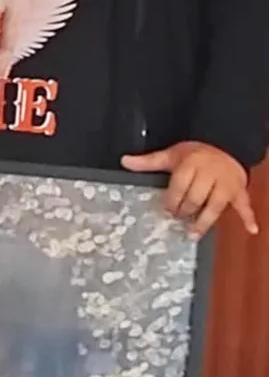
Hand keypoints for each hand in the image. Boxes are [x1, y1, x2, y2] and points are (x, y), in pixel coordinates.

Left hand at [122, 141, 257, 238]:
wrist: (226, 143)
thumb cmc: (196, 153)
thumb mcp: (171, 155)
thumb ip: (148, 161)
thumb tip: (124, 161)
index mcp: (192, 164)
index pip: (180, 186)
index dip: (172, 199)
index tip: (167, 209)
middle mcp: (210, 174)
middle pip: (196, 197)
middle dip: (185, 210)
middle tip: (177, 218)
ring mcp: (226, 184)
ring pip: (215, 205)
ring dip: (205, 220)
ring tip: (193, 234)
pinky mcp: (239, 190)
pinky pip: (244, 204)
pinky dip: (249, 217)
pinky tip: (252, 229)